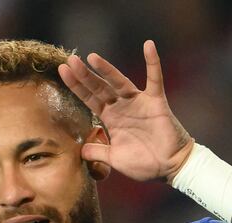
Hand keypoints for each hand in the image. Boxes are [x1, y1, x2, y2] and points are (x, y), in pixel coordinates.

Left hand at [59, 40, 193, 182]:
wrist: (169, 168)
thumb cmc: (144, 164)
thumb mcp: (114, 159)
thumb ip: (97, 153)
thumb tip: (80, 150)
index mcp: (111, 119)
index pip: (89, 99)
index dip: (76, 86)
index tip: (63, 71)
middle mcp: (122, 107)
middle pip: (99, 87)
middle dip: (84, 75)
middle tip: (70, 60)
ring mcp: (138, 103)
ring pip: (119, 82)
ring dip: (106, 69)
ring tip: (92, 57)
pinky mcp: (156, 102)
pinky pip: (155, 79)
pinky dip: (153, 62)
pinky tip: (148, 45)